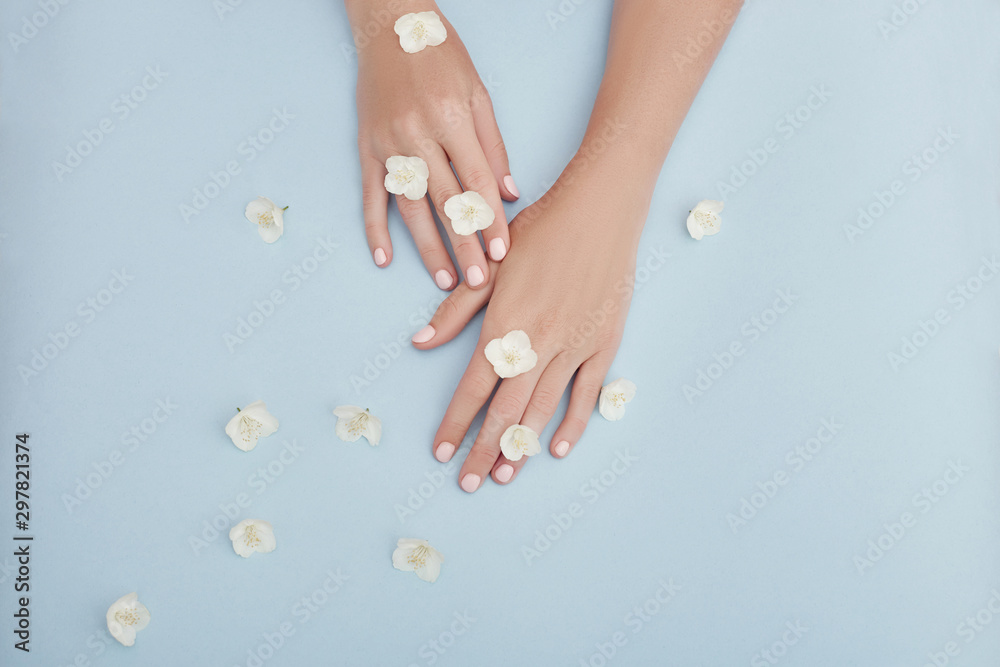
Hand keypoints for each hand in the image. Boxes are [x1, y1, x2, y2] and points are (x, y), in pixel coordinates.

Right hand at [350, 1, 516, 289]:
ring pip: (409, 207)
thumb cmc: (442, 57)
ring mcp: (387, 143)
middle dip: (464, 245)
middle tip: (477, 282)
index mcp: (451, 118)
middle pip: (445, 202)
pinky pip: (370, 195)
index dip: (490, 220)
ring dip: (427, 248)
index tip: (502, 252)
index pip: (475, 181)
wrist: (390, 26)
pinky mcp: (366, 147)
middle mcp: (417, 133)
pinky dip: (375, 228)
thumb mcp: (479, 94)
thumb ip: (493, 146)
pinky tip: (384, 258)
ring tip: (445, 280)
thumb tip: (509, 194)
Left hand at [412, 161, 645, 490]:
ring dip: (522, 445)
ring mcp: (575, 345)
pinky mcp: (604, 342)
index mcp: (505, 324)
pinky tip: (555, 448)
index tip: (441, 453)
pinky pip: (587, 394)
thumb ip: (456, 310)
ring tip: (505, 474)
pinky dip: (572, 424)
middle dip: (485, 450)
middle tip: (469, 482)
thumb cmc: (540, 229)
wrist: (600, 208)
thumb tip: (419, 342)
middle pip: (506, 410)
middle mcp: (539, 342)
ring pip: (543, 409)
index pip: (473, 388)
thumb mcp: (491, 267)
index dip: (455, 424)